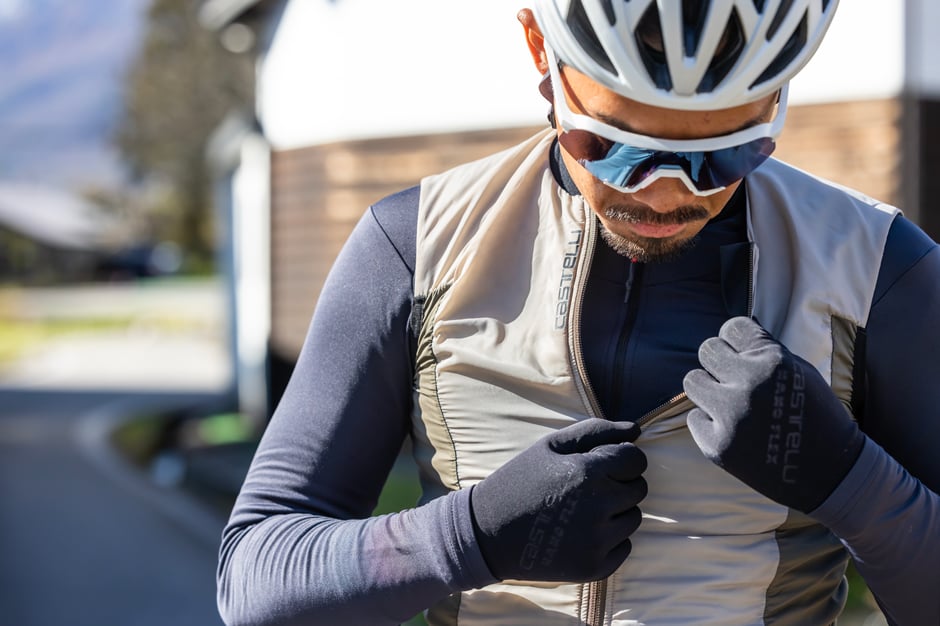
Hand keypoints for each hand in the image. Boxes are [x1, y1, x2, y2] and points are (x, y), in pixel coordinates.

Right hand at [470, 418, 646, 581]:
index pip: (636, 460)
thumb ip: (596, 432)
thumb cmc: (520, 482)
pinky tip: (578, 533)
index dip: (621, 459)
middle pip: (638, 489)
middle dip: (618, 483)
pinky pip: (624, 546)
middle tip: (585, 488)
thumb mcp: (550, 446)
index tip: (601, 464)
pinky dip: (608, 539)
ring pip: (633, 518)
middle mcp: (598, 508)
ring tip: (580, 510)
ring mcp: (597, 542)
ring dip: (615, 512)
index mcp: (587, 472)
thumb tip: (637, 429)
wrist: (487, 534)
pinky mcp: (595, 568)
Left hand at [683, 316, 864, 512]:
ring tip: (729, 402)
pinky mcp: (718, 446)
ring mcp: (731, 417)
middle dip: (719, 362)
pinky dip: (710, 423)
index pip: (732, 328)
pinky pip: (694, 418)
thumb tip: (729, 336)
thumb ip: (765, 351)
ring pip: (692, 381)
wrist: (831, 474)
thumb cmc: (816, 417)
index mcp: (775, 362)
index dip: (736, 341)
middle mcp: (750, 385)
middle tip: (733, 379)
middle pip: (707, 350)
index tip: (743, 355)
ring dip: (708, 389)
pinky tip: (735, 432)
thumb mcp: (801, 372)